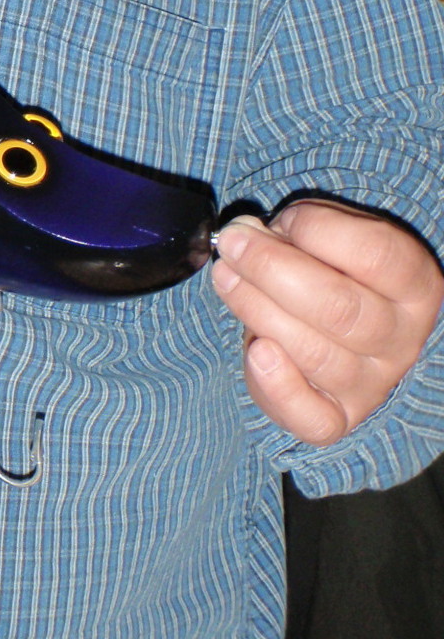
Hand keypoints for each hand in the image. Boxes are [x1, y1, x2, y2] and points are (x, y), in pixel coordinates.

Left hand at [213, 200, 443, 445]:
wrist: (330, 329)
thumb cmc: (326, 273)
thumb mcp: (323, 240)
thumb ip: (296, 230)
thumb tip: (246, 233)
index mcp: (414, 285)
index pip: (376, 254)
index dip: (319, 230)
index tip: (281, 220)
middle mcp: (401, 338)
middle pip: (340, 309)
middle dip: (271, 269)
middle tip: (233, 244)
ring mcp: (372, 383)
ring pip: (316, 354)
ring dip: (257, 309)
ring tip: (225, 278)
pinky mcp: (337, 416)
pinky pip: (313, 419)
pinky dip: (278, 387)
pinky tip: (256, 351)